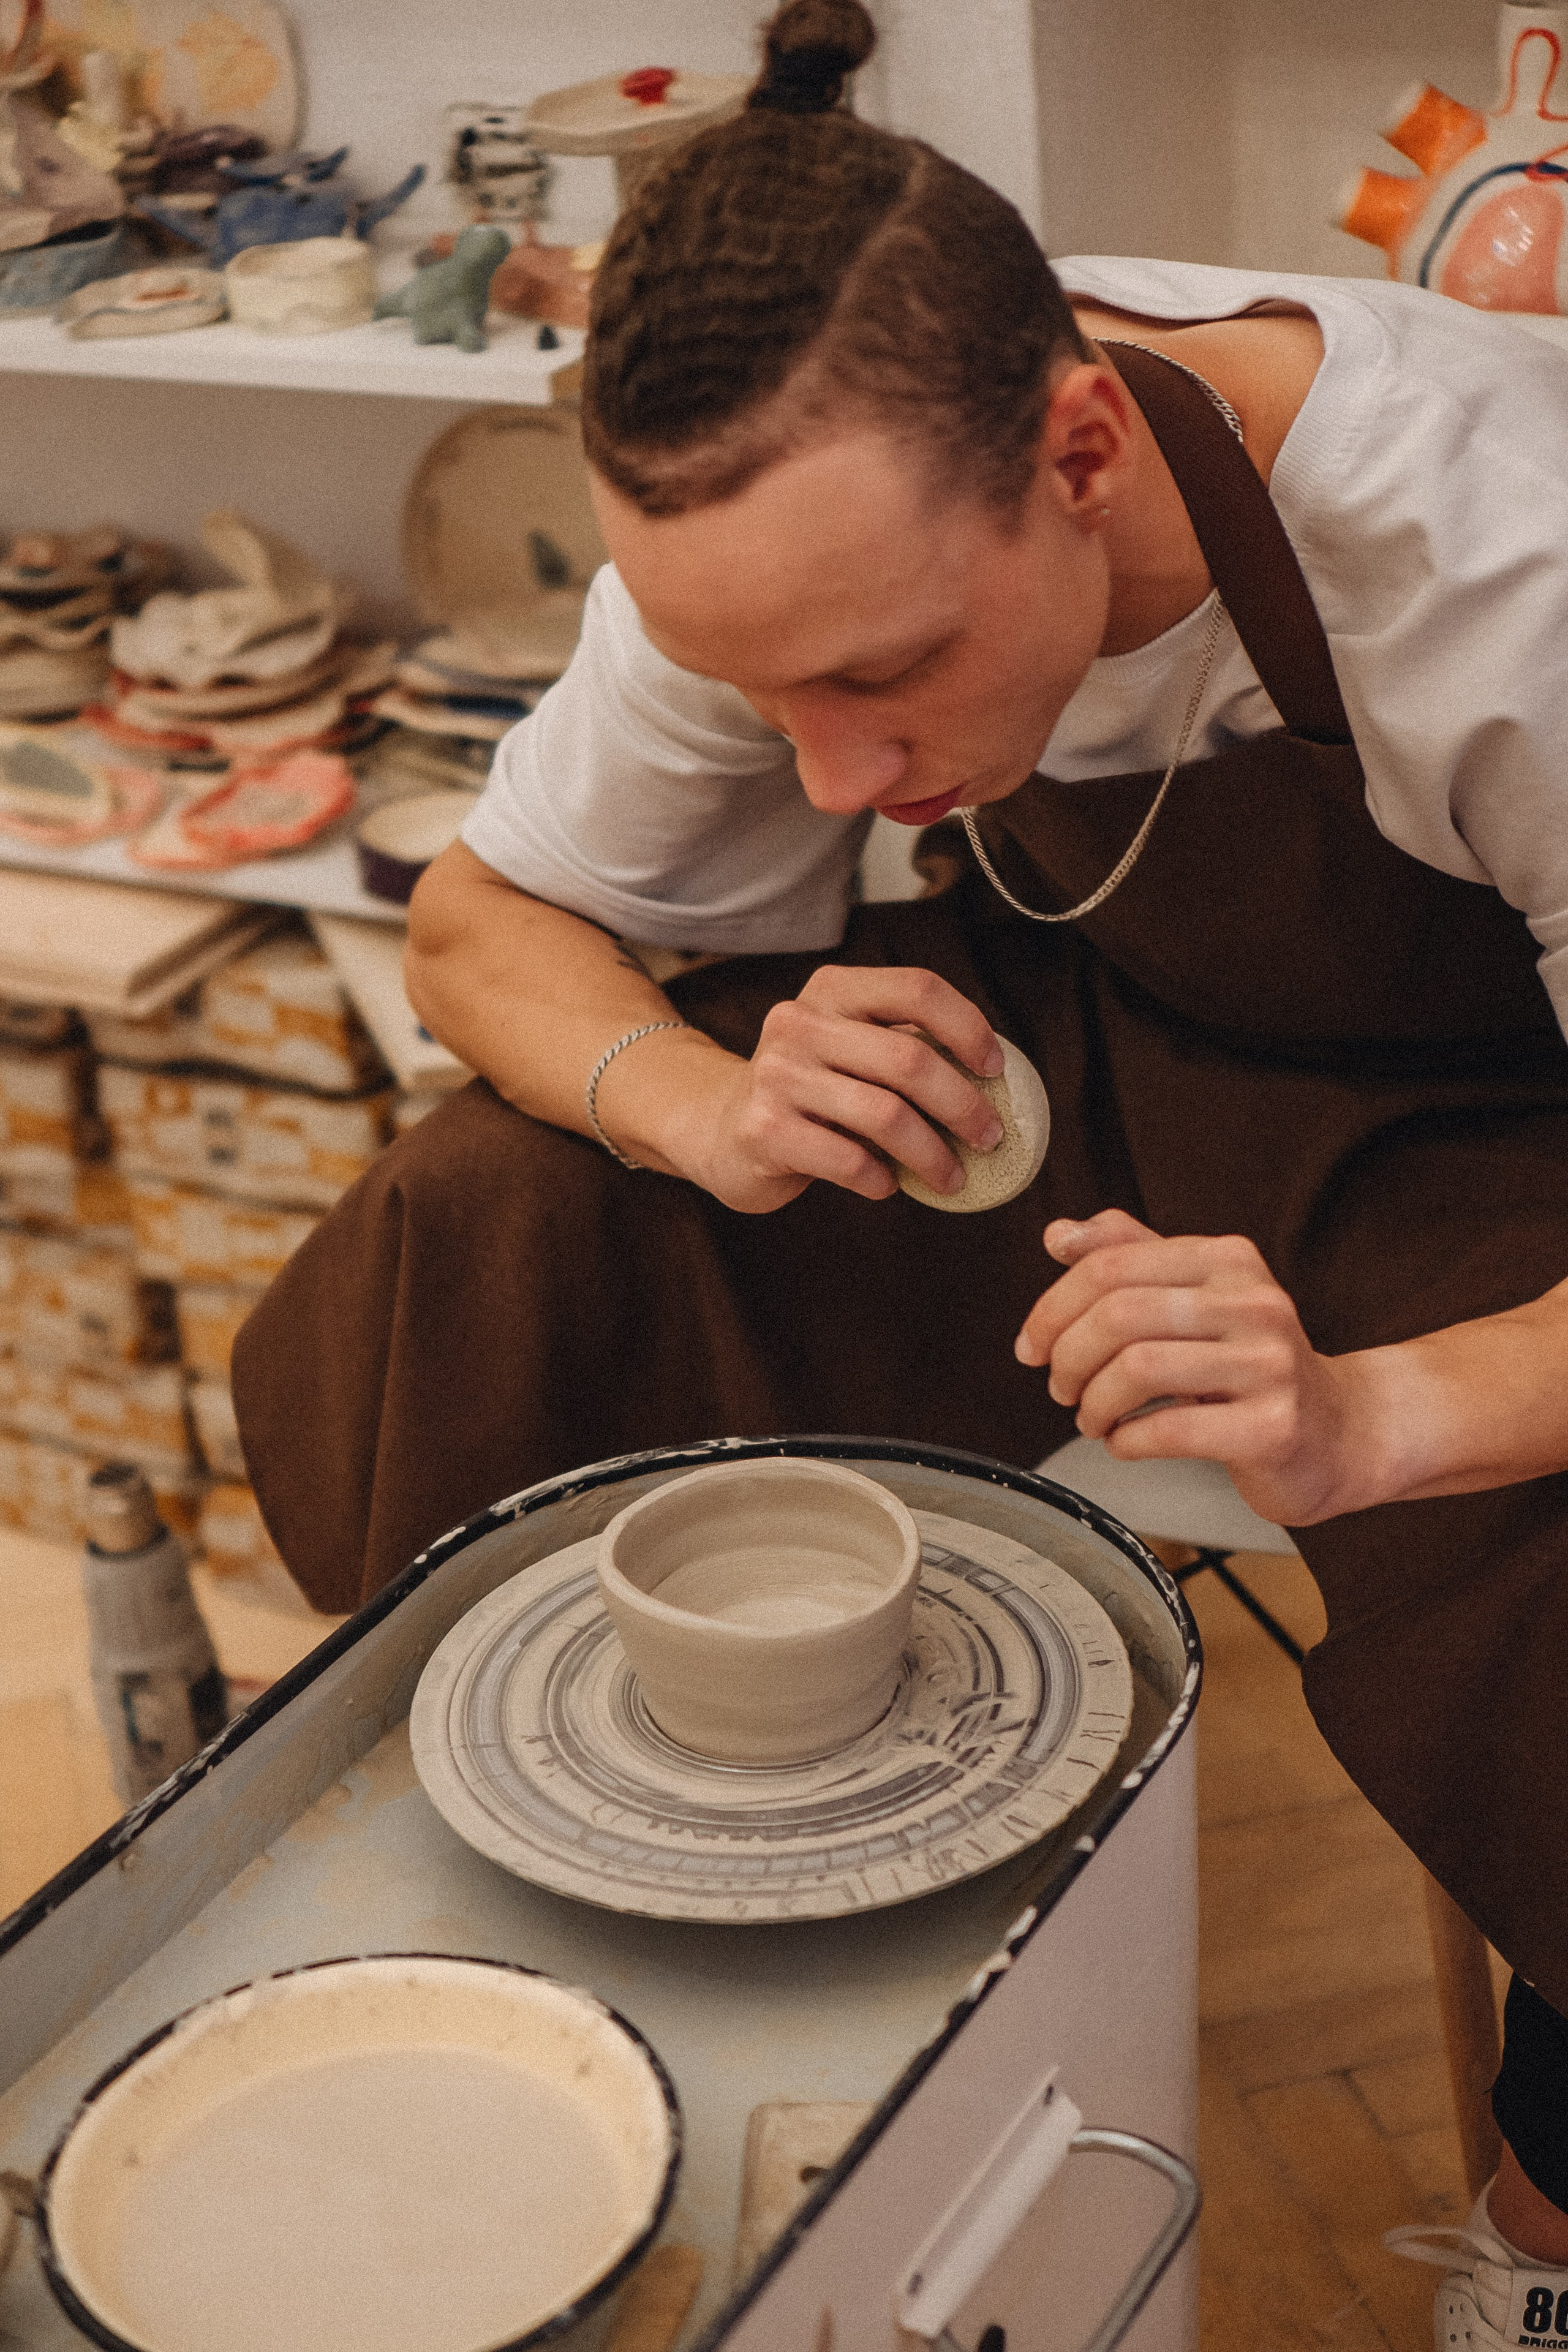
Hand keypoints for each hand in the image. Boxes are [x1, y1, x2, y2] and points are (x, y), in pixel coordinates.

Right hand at [667, 966, 1006, 1214]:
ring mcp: (777, 1075)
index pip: (916, 988)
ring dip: (932, 1155)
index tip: (996, 1068)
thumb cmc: (813, 1092)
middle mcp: (799, 1022)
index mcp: (832, 989)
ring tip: (952, 1177)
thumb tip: (995, 1081)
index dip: (968, 1027)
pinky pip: (848, 1160)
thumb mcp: (852, 1050)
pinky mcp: (764, 1130)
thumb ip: (906, 1048)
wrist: (722, 1129)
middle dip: (964, 1104)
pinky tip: (888, 1187)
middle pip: (908, 1058)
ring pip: (885, 1115)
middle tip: (990, 1138)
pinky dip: (881, 1181)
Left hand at [1014, 1208, 1359, 1525]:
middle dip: (1067, 1357)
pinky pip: (1168, 1430)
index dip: (1053, 1306)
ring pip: (1137, 1369)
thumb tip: (1058, 1234)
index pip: (1111, 1263)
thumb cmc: (1254, 1366)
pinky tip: (1125, 1442)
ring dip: (1093, 1402)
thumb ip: (1130, 1258)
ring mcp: (1269, 1365)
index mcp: (1228, 1260)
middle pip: (1118, 1314)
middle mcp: (1254, 1302)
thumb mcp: (1197, 1298)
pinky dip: (1126, 1440)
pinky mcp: (1273, 1428)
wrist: (1341, 1433)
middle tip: (1059, 1387)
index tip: (1032, 1344)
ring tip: (1092, 1417)